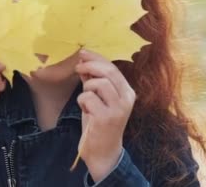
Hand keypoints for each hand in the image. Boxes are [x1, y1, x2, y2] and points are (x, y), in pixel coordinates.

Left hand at [75, 49, 135, 181]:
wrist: (103, 152)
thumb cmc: (100, 123)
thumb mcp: (99, 99)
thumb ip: (94, 81)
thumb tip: (83, 61)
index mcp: (127, 92)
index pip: (113, 68)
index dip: (96, 58)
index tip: (83, 53)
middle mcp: (126, 99)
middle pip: (108, 72)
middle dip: (90, 66)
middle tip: (77, 67)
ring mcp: (117, 109)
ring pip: (98, 83)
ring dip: (86, 88)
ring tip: (86, 99)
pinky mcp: (105, 118)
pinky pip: (88, 98)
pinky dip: (82, 102)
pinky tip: (86, 110)